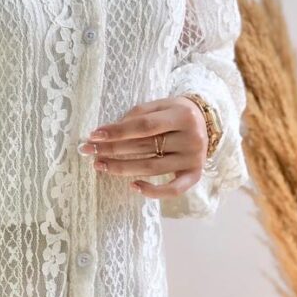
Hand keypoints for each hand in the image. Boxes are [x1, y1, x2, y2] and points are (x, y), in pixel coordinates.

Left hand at [77, 95, 208, 198]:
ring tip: (100, 165)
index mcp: (183, 116)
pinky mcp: (194, 175)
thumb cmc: (175, 113)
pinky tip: (133, 186)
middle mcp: (191, 138)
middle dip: (113, 149)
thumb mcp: (160, 105)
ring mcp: (193, 159)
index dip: (117, 131)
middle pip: (145, 147)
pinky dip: (153, 191)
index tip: (94, 135)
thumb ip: (137, 114)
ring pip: (152, 168)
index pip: (144, 126)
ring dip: (122, 168)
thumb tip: (108, 131)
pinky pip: (173, 189)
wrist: (207, 122)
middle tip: (89, 151)